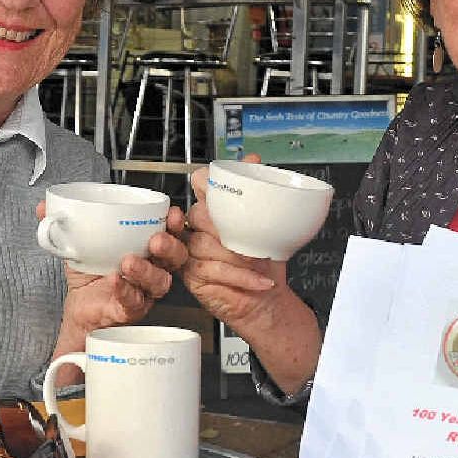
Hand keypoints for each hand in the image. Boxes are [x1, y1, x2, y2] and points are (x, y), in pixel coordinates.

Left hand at [39, 201, 187, 367]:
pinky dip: (126, 291)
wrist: (79, 311)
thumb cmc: (90, 276)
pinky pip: (135, 302)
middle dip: (170, 246)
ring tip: (129, 262)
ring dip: (147, 270)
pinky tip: (117, 281)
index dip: (177, 225)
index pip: (171, 234)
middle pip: (174, 259)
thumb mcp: (79, 245)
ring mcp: (143, 292)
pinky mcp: (130, 311)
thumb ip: (65, 225)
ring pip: (159, 282)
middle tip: (155, 239)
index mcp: (146, 249)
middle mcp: (151, 270)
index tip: (174, 214)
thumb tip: (43, 207)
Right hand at [181, 154, 284, 326]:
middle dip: (227, 228)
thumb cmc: (263, 261)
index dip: (204, 184)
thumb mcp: (266, 225)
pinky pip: (213, 269)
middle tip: (251, 239)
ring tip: (259, 263)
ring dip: (237, 255)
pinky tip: (259, 280)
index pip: (199, 183)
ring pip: (205, 244)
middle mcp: (197, 226)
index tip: (217, 186)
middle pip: (199, 214)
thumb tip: (252, 158)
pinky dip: (241, 275)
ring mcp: (190, 250)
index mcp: (213, 207)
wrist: (266, 299)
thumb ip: (256, 192)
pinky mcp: (191, 274)